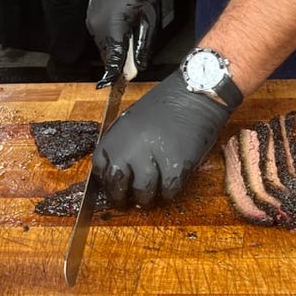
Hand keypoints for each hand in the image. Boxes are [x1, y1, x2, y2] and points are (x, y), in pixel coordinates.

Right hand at [86, 0, 159, 86]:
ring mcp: (91, 22)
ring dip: (117, 48)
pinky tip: (124, 27)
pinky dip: (112, 38)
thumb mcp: (149, 19)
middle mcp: (98, 27)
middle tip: (135, 60)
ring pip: (105, 46)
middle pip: (109, 55)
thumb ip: (143, 46)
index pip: (113, 61)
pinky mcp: (91, 17)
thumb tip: (138, 68)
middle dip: (121, 61)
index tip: (116, 86)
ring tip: (132, 35)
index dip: (115, 76)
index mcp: (114, 29)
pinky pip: (102, 36)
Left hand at [92, 69, 231, 208]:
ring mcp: (152, 159)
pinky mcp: (176, 167)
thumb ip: (122, 143)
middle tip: (130, 201)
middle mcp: (129, 149)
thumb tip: (119, 168)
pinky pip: (168, 191)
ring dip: (147, 199)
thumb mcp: (132, 120)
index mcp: (115, 136)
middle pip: (118, 185)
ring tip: (152, 197)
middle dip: (122, 197)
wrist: (195, 93)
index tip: (115, 188)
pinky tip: (170, 187)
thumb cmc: (166, 104)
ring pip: (143, 193)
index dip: (107, 183)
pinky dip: (169, 194)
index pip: (100, 170)